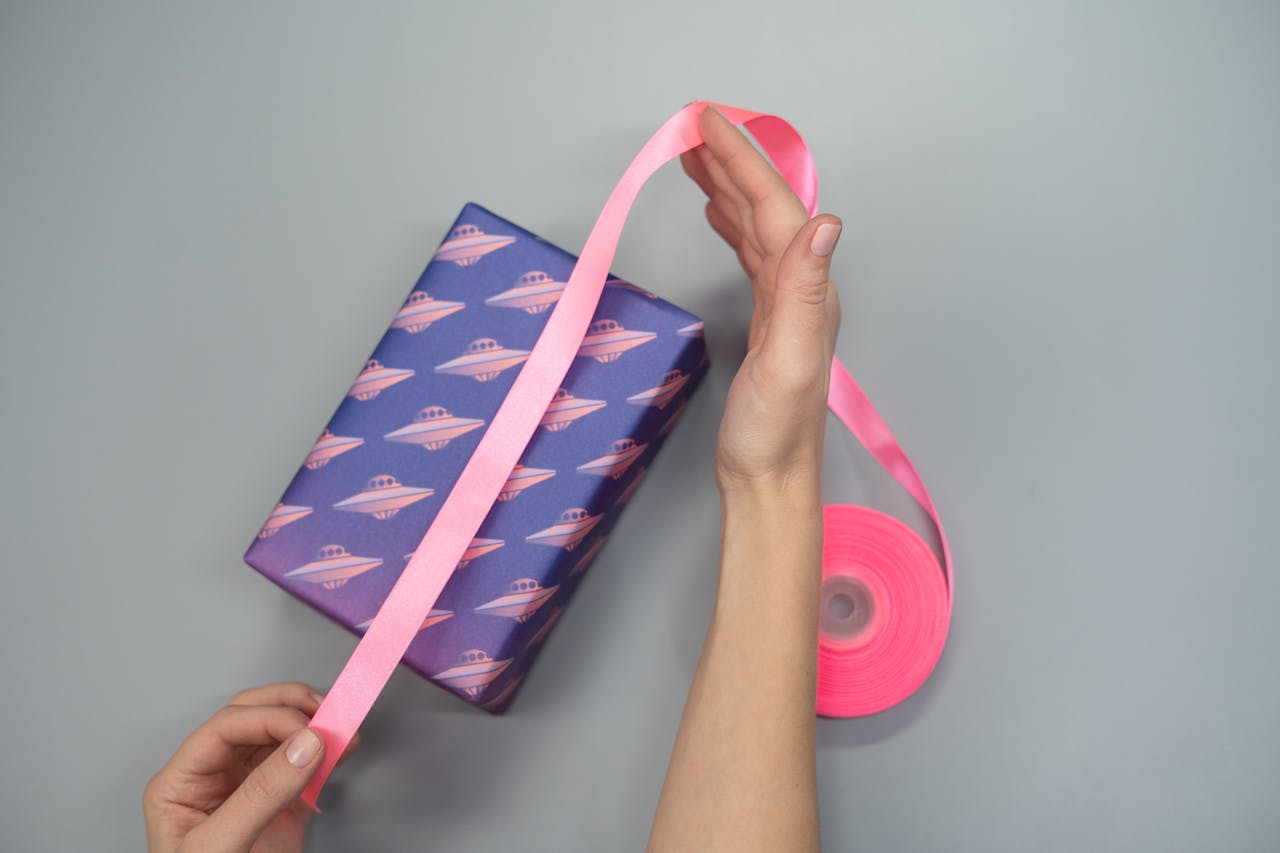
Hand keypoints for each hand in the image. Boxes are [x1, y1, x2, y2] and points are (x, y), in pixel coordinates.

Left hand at [143, 682, 354, 852]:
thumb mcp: (219, 850)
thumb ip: (260, 796)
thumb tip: (304, 745)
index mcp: (182, 783)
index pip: (225, 727)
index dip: (269, 719)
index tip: (309, 731)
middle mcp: (214, 778)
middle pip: (252, 716)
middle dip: (292, 709)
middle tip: (328, 716)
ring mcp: (249, 790)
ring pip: (281, 736)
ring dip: (314, 727)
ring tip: (342, 732)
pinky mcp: (282, 807)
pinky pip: (305, 766)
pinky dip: (326, 754)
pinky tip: (340, 753)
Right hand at [681, 106, 841, 498]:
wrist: (768, 479)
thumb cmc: (773, 432)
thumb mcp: (789, 361)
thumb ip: (806, 291)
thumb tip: (825, 224)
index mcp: (807, 288)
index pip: (773, 206)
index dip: (740, 160)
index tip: (706, 121)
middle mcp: (801, 287)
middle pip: (765, 207)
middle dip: (731, 161)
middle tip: (693, 125)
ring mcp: (784, 302)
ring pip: (755, 226)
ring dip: (727, 187)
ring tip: (696, 158)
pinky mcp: (766, 319)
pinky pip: (748, 254)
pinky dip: (730, 225)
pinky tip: (716, 214)